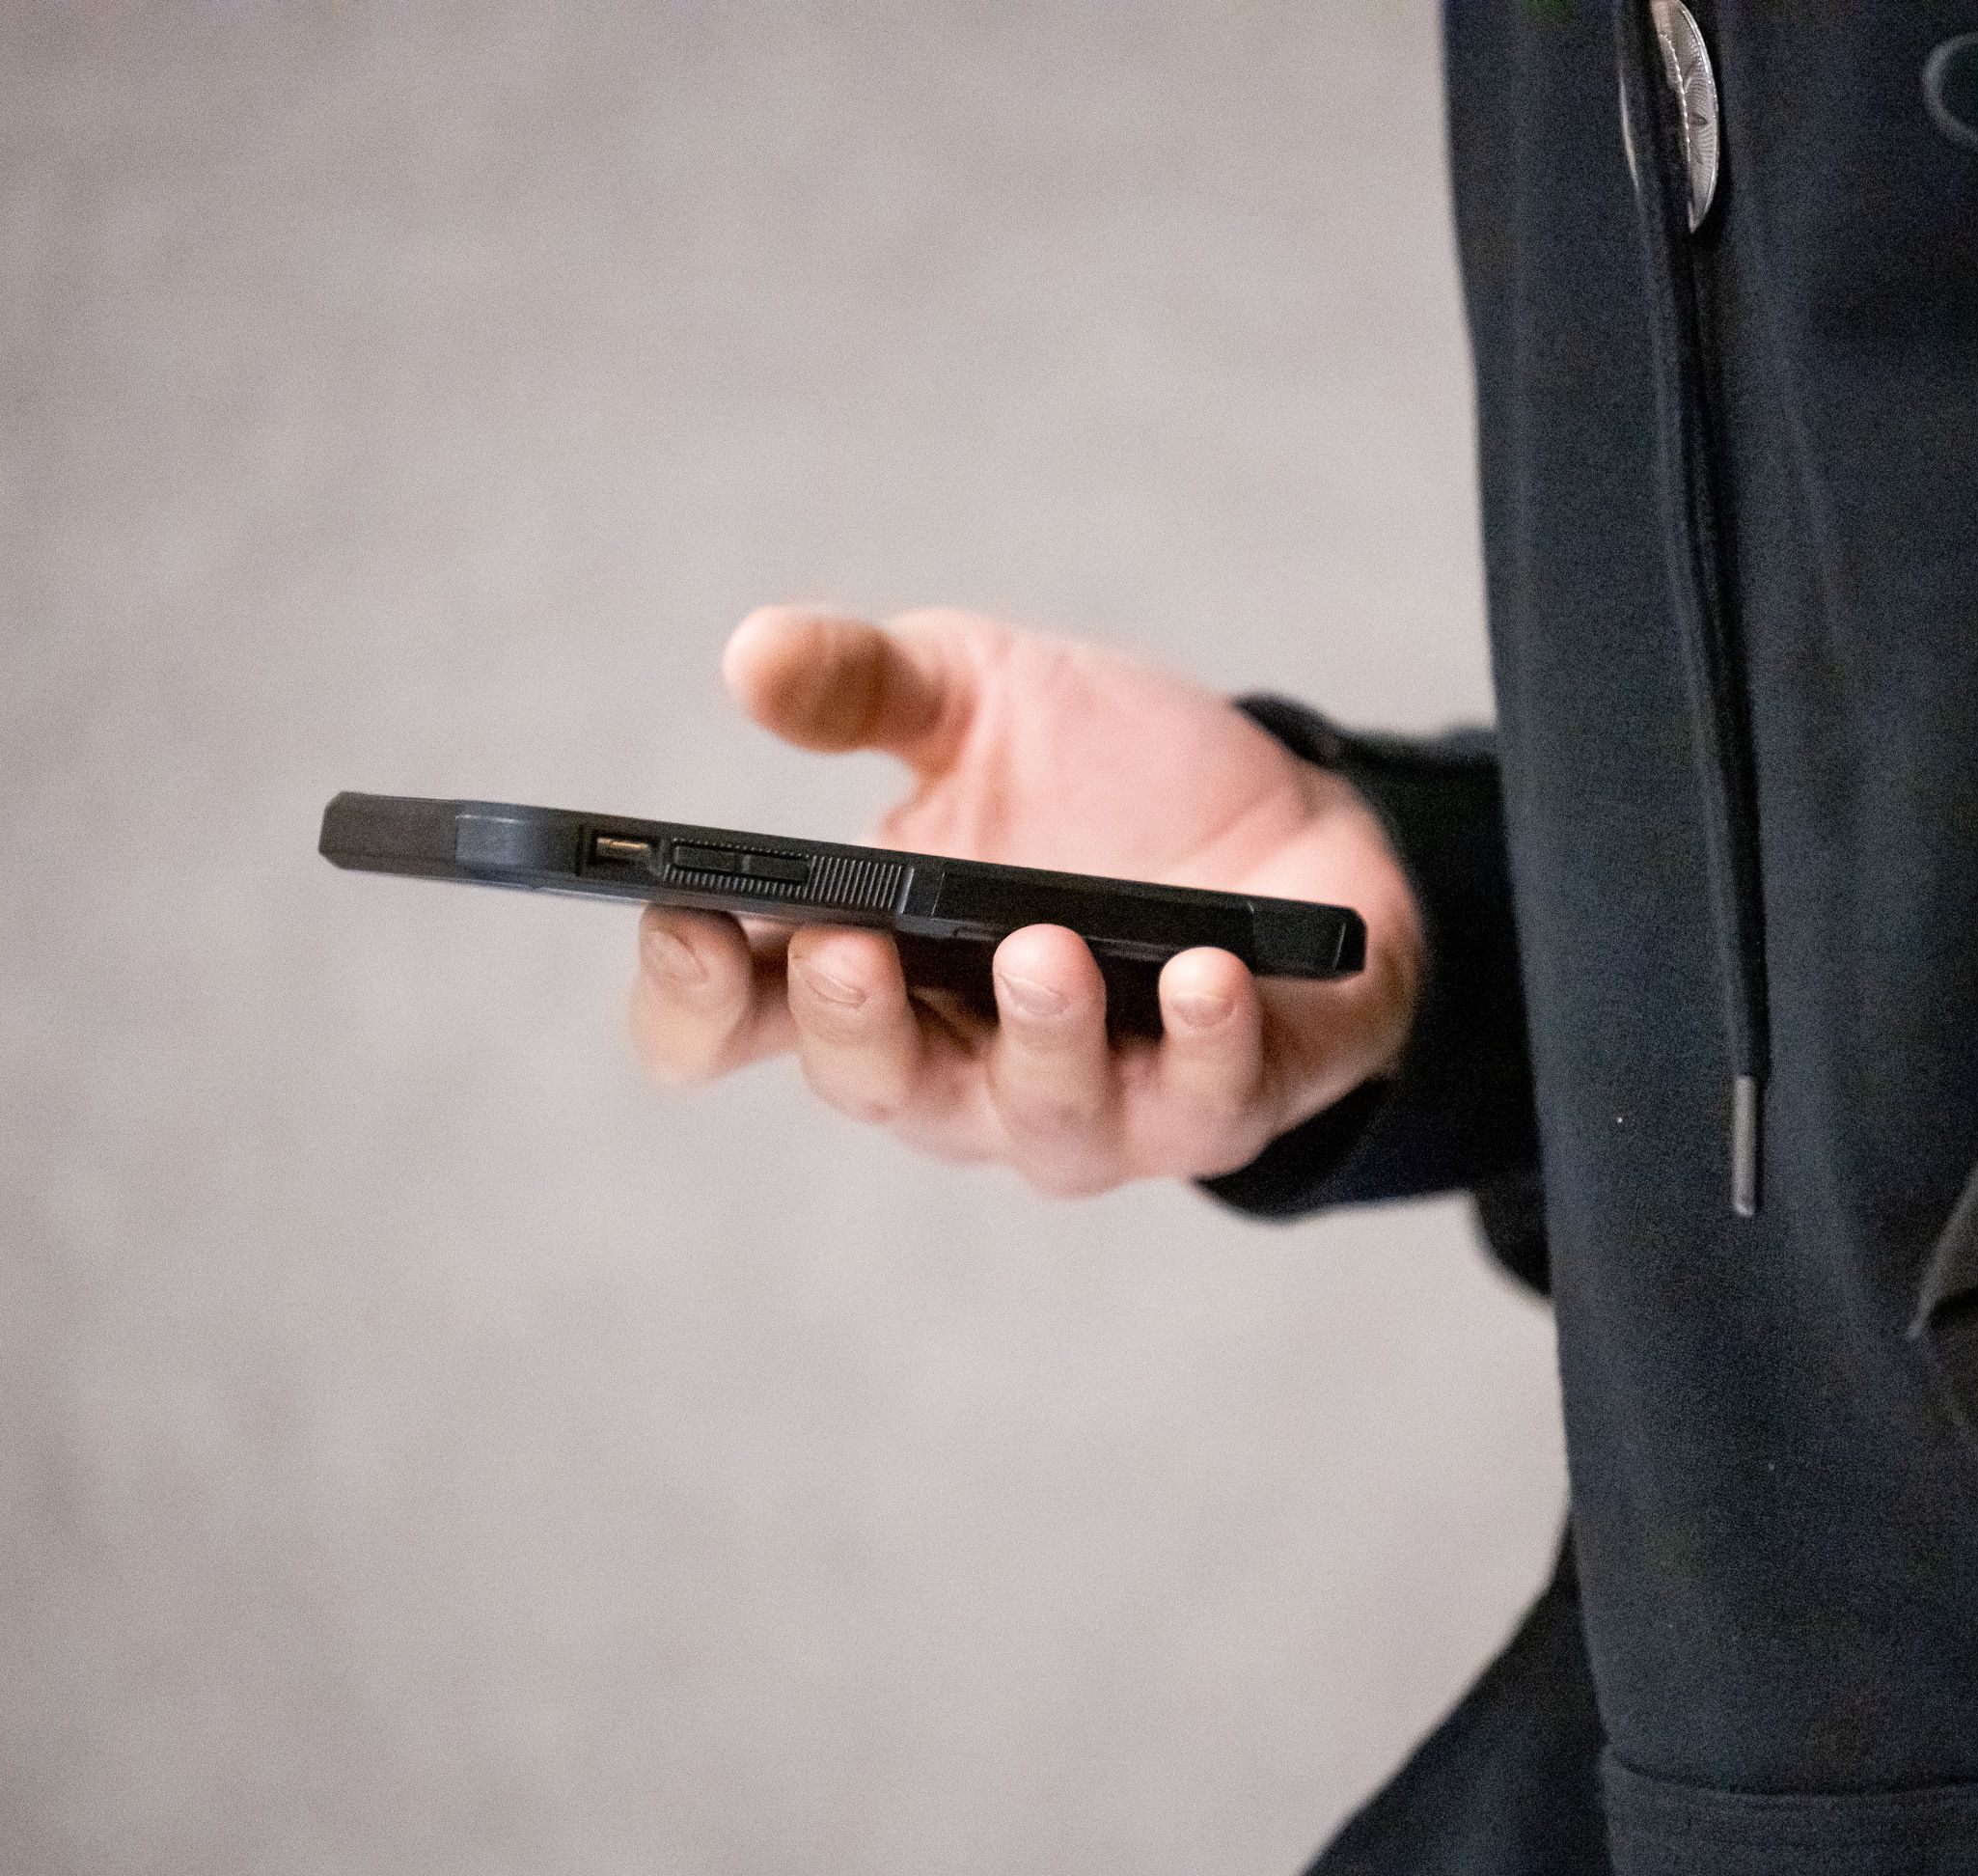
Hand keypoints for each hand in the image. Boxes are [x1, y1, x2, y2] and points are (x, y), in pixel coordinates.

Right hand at [629, 606, 1422, 1195]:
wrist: (1290, 812)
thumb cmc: (1105, 777)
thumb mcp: (978, 694)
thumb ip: (864, 683)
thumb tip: (752, 656)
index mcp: (862, 970)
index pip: (725, 1024)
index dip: (689, 997)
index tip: (688, 916)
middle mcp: (954, 1063)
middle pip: (870, 1085)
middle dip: (854, 1024)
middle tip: (850, 947)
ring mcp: (1087, 1103)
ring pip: (1037, 1118)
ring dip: (1038, 1038)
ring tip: (1041, 948)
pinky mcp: (1220, 1103)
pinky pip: (1202, 1104)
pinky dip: (1202, 1042)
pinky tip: (1205, 972)